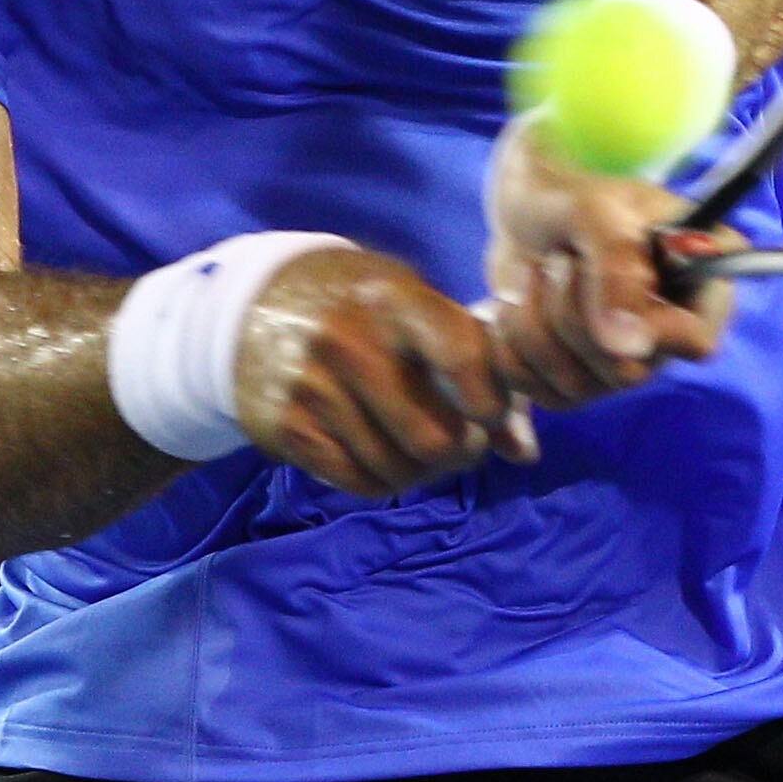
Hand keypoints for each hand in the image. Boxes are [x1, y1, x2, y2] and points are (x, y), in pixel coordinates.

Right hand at [235, 245, 538, 497]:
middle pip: (434, 439)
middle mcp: (349, 341)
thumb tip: (525, 453)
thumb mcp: (419, 310)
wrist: (258, 302)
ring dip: (422, 472)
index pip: (465, 358)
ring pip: (398, 470)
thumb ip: (480, 368)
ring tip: (421, 447)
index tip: (490, 413)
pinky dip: (384, 480)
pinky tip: (385, 454)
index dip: (492, 403)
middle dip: (461, 452)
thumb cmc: (363, 306)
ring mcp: (312, 386)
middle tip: (461, 442)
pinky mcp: (287, 425)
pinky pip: (358, 481)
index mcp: (395, 300)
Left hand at [484, 118, 735, 410]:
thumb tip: (627, 348)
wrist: (528, 206)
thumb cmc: (574, 195)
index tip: (600, 281)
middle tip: (560, 259)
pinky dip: (510, 347)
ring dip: (535, 323)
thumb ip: (617, 271)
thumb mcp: (596, 213)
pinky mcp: (576, 380)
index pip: (697, 340)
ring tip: (533, 271)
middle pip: (626, 369)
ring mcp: (624, 364)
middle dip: (572, 311)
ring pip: (578, 385)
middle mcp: (669, 336)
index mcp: (701, 285)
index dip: (649, 328)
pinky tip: (508, 305)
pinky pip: (540, 391)